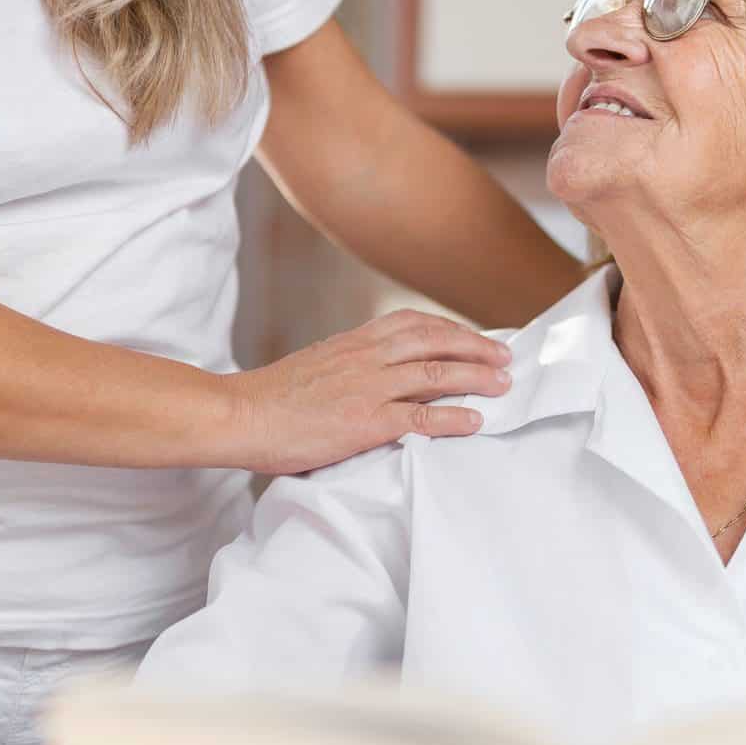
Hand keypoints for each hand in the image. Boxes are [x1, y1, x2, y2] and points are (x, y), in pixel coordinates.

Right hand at [227, 309, 512, 473]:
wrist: (240, 414)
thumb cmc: (270, 399)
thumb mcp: (315, 367)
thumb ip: (347, 366)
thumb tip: (369, 377)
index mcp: (353, 342)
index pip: (413, 322)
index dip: (450, 328)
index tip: (473, 335)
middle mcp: (367, 357)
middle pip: (435, 341)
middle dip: (476, 346)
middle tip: (505, 356)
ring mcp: (369, 387)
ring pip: (437, 372)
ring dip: (477, 377)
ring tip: (503, 384)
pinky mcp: (366, 421)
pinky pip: (422, 416)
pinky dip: (454, 417)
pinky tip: (475, 422)